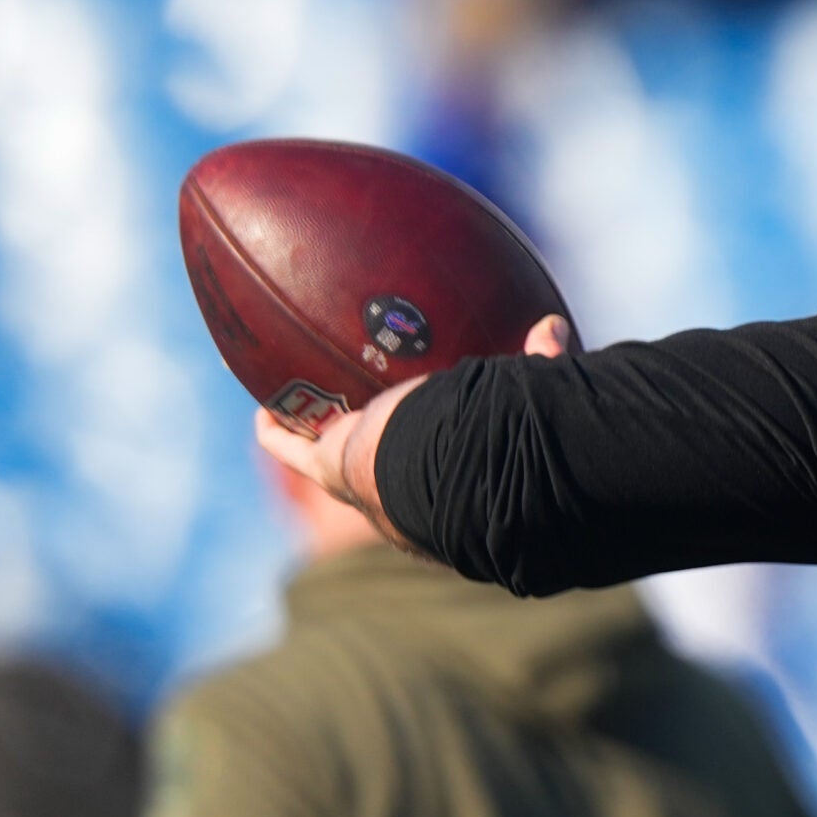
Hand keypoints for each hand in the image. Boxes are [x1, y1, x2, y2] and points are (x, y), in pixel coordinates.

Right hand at [253, 312, 574, 533]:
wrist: (457, 473)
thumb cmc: (501, 438)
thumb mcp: (522, 395)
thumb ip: (539, 361)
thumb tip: (554, 327)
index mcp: (456, 479)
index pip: (441, 464)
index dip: (432, 447)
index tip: (431, 428)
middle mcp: (409, 490)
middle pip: (386, 465)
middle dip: (375, 445)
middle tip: (363, 417)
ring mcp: (367, 482)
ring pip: (334, 458)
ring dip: (317, 435)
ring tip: (302, 409)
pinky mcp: (331, 466)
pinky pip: (291, 448)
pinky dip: (275, 431)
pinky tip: (262, 410)